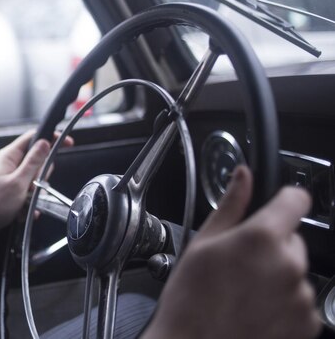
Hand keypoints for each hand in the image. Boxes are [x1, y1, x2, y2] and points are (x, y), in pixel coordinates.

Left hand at [0, 130, 71, 264]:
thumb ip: (34, 162)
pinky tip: (21, 211)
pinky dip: (30, 204)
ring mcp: (14, 178)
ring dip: (35, 193)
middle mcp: (11, 164)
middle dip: (41, 176)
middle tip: (31, 187)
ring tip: (24, 202)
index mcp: (9, 156)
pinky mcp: (16, 192)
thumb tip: (45, 142)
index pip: (33, 137)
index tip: (68, 143)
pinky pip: (32, 194)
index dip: (51, 137)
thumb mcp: (18, 182)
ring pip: (38, 180)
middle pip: (39, 160)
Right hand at [142, 165, 321, 338]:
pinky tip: (255, 310)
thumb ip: (231, 205)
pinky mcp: (308, 323)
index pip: (296, 199)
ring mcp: (301, 296)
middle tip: (240, 264)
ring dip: (277, 276)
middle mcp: (289, 264)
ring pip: (295, 271)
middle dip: (271, 246)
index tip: (276, 206)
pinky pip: (301, 300)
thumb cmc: (191, 298)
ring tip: (244, 292)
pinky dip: (284, 303)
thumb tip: (242, 176)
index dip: (284, 200)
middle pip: (292, 239)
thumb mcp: (203, 242)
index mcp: (261, 237)